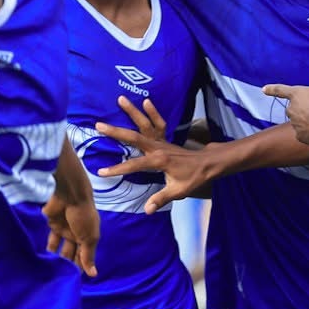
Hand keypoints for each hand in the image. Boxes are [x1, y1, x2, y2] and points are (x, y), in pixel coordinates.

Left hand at [46, 190, 100, 276]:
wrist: (69, 194)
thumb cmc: (83, 215)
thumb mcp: (89, 238)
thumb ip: (89, 256)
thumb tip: (93, 275)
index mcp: (89, 238)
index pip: (85, 256)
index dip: (81, 268)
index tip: (75, 282)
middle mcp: (77, 235)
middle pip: (73, 254)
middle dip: (69, 265)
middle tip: (61, 281)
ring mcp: (64, 230)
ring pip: (61, 249)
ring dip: (58, 260)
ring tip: (52, 274)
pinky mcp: (52, 225)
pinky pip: (51, 240)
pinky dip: (48, 250)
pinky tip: (44, 261)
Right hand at [96, 95, 219, 213]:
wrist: (209, 164)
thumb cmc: (194, 178)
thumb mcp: (178, 191)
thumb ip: (161, 198)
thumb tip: (147, 210)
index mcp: (159, 161)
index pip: (134, 165)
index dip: (117, 169)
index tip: (101, 172)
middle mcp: (158, 147)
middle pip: (133, 137)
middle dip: (115, 132)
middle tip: (98, 125)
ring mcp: (161, 141)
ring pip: (144, 124)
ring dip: (132, 111)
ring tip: (120, 98)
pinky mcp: (165, 138)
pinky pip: (158, 122)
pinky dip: (153, 112)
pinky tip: (146, 101)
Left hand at [262, 72, 308, 146]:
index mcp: (296, 95)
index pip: (280, 90)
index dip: (272, 89)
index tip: (263, 89)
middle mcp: (291, 109)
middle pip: (293, 108)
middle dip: (302, 108)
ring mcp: (294, 124)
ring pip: (298, 121)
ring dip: (307, 120)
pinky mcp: (299, 136)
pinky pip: (303, 133)